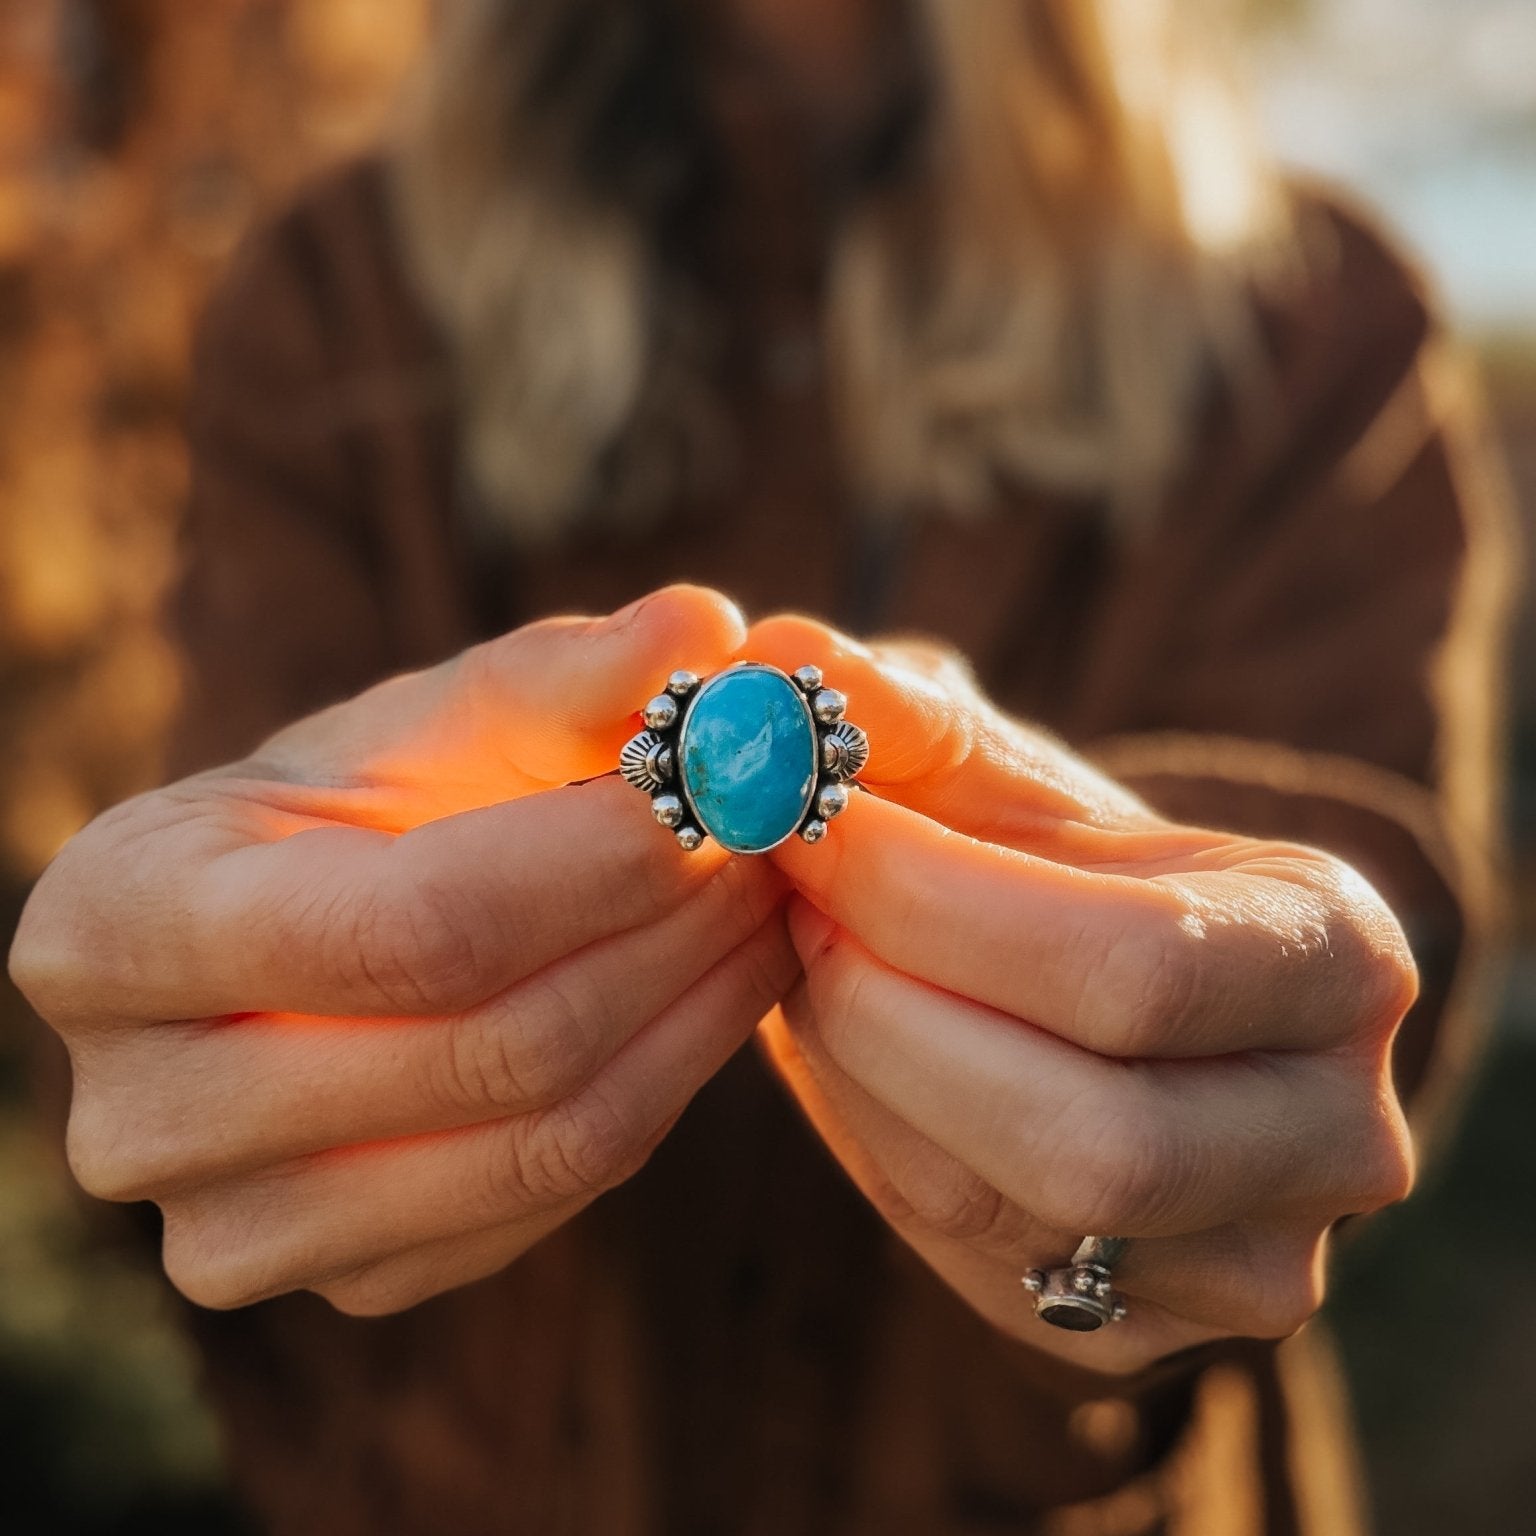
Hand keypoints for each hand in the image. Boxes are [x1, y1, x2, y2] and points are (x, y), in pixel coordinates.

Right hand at [10, 586, 795, 1315]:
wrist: (309, 931)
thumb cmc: (362, 804)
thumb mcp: (440, 716)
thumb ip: (565, 670)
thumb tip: (705, 626)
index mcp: (116, 929)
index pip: (413, 925)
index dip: (598, 860)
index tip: (726, 787)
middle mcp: (140, 1115)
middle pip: (493, 1045)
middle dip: (672, 929)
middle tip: (777, 840)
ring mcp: (240, 1229)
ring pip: (547, 1139)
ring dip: (697, 1008)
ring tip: (764, 905)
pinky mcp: (349, 1283)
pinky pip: (553, 1198)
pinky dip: (665, 1087)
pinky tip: (713, 994)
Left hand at [746, 615, 1417, 1373]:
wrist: (1093, 974)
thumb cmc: (1048, 859)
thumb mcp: (992, 774)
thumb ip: (894, 714)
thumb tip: (774, 657)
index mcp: (1339, 958)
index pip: (1133, 968)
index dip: (934, 901)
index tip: (801, 819)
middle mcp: (1340, 1132)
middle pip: (1092, 1135)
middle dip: (892, 1010)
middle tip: (791, 906)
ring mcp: (1255, 1257)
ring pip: (1016, 1212)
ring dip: (867, 1073)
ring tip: (811, 960)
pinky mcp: (1145, 1327)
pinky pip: (981, 1261)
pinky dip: (882, 1147)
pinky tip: (853, 1048)